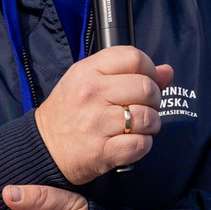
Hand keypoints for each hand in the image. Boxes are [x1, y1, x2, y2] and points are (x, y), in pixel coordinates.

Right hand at [35, 46, 173, 183]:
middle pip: (146, 88)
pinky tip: (131, 142)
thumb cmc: (69, 112)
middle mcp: (91, 94)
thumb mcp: (90, 81)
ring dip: (151, 124)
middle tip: (143, 107)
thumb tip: (167, 71)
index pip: (134, 57)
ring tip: (138, 126)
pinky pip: (141, 144)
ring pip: (148, 117)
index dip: (149, 70)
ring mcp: (96, 124)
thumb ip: (128, 73)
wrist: (43, 148)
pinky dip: (143, 145)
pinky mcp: (102, 152)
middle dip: (154, 99)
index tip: (145, 81)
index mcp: (87, 72)